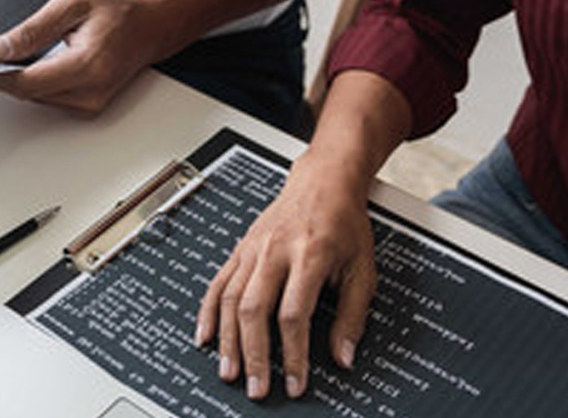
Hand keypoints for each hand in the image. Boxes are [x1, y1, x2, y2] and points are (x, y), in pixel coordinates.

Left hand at [0, 0, 189, 114]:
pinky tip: (34, 63)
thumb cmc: (118, 12)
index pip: (28, 82)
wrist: (151, 27)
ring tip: (13, 54)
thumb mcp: (72, 4)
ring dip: (20, 79)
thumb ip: (33, 28)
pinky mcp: (88, 107)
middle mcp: (90, 92)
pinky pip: (49, 98)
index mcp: (87, 65)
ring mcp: (91, 104)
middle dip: (5, 75)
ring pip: (36, 98)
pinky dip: (36, 83)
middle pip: (28, 93)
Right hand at [196, 153, 376, 399]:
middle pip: (255, 309)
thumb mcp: (362, 269)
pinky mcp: (240, 249)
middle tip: (256, 387)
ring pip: (231, 299)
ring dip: (228, 340)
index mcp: (309, 254)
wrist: (324, 181)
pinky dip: (208, 312)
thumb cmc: (345, 222)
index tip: (295, 382)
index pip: (293, 313)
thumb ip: (352, 315)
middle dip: (254, 354)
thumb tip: (343, 356)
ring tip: (229, 372)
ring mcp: (253, 249)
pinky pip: (218, 283)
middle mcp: (275, 251)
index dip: (292, 354)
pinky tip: (205, 337)